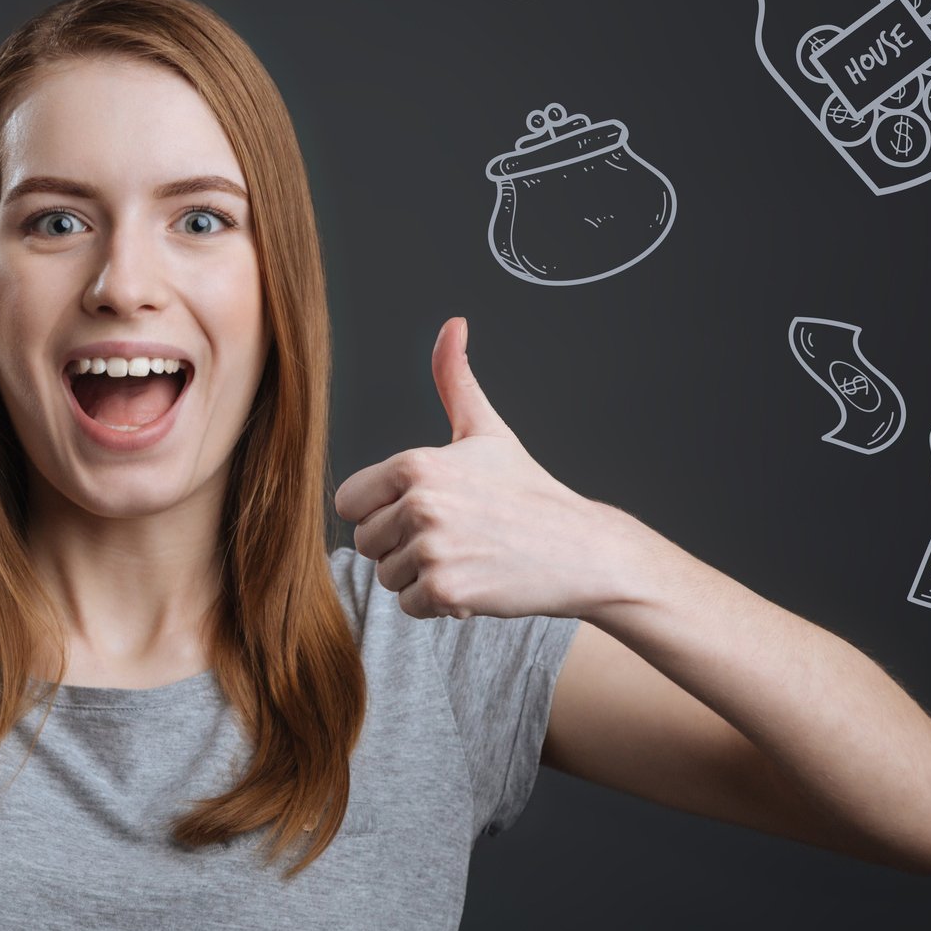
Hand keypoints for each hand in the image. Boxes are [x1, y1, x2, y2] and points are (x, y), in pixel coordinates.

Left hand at [333, 317, 640, 620]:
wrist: (580, 549)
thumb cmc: (528, 493)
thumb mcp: (486, 431)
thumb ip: (455, 380)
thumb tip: (452, 325)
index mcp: (415, 464)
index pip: (349, 503)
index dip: (382, 510)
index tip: (425, 509)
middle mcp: (418, 503)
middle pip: (366, 543)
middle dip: (402, 547)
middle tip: (455, 536)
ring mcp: (431, 548)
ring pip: (387, 577)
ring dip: (421, 577)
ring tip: (468, 556)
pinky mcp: (446, 589)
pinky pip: (409, 605)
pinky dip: (438, 603)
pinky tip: (476, 581)